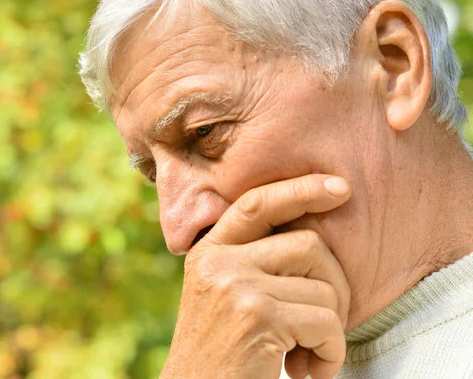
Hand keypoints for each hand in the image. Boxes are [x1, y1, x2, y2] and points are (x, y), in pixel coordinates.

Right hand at [160, 175, 351, 378]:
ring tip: (308, 355)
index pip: (258, 203)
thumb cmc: (218, 355)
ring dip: (331, 329)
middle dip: (335, 286)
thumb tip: (314, 240)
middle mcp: (218, 261)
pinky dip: (331, 353)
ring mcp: (235, 284)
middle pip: (307, 244)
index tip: (339, 188)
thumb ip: (251, 263)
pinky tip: (308, 371)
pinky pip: (326, 323)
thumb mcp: (222, 296)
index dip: (301, 189)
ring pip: (322, 287)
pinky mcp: (257, 315)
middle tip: (326, 325)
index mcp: (208, 252)